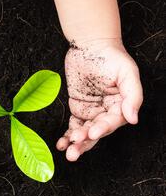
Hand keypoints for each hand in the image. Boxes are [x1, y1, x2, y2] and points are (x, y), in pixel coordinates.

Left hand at [57, 40, 142, 160]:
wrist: (90, 44)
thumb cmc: (112, 56)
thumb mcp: (127, 73)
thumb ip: (132, 96)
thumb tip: (133, 119)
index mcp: (122, 105)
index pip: (113, 121)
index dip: (103, 128)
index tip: (91, 133)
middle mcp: (107, 111)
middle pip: (98, 131)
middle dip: (86, 142)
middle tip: (75, 151)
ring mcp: (92, 111)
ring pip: (85, 132)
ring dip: (77, 143)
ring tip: (68, 151)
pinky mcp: (78, 108)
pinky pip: (73, 125)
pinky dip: (68, 136)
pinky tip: (62, 144)